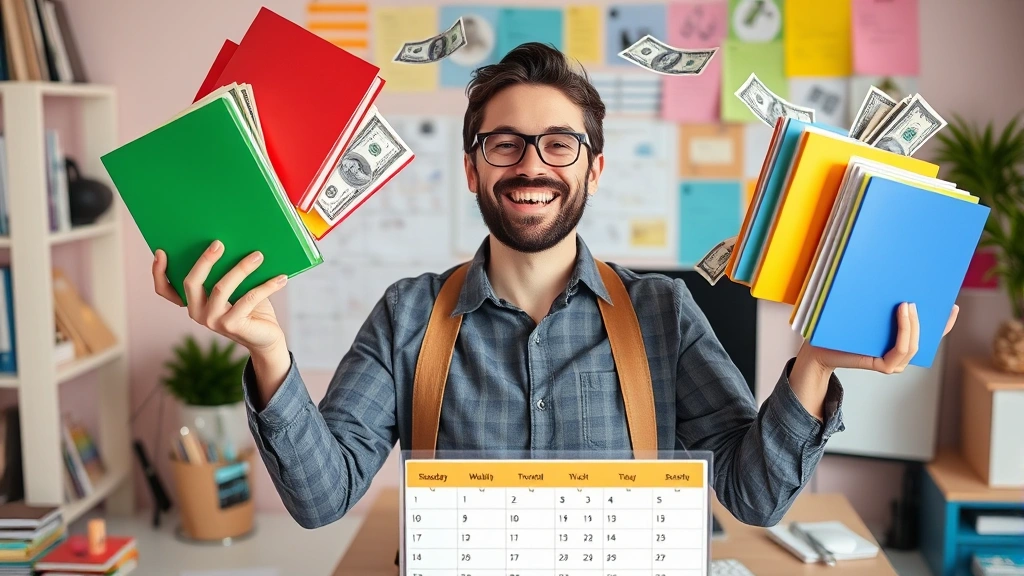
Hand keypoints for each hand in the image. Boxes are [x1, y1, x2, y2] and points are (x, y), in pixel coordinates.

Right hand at [152, 240, 287, 355]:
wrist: (266, 337)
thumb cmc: (249, 306)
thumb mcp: (234, 288)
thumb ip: (226, 271)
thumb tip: (233, 240)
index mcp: (192, 302)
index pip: (164, 290)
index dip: (159, 272)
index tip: (161, 251)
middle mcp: (197, 312)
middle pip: (192, 282)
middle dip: (204, 260)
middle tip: (220, 243)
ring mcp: (213, 321)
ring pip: (221, 288)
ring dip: (241, 268)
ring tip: (258, 255)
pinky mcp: (232, 326)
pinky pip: (249, 299)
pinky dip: (266, 286)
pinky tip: (280, 277)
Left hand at [802, 302, 959, 373]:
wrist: (819, 348)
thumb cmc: (841, 330)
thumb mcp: (866, 315)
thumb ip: (882, 307)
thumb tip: (897, 282)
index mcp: (900, 343)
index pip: (928, 334)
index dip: (944, 322)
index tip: (952, 305)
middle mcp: (901, 355)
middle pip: (925, 337)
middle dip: (930, 316)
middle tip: (925, 293)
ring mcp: (894, 363)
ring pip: (913, 343)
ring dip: (914, 323)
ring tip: (908, 303)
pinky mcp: (883, 365)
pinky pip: (900, 349)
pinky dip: (904, 332)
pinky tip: (902, 313)